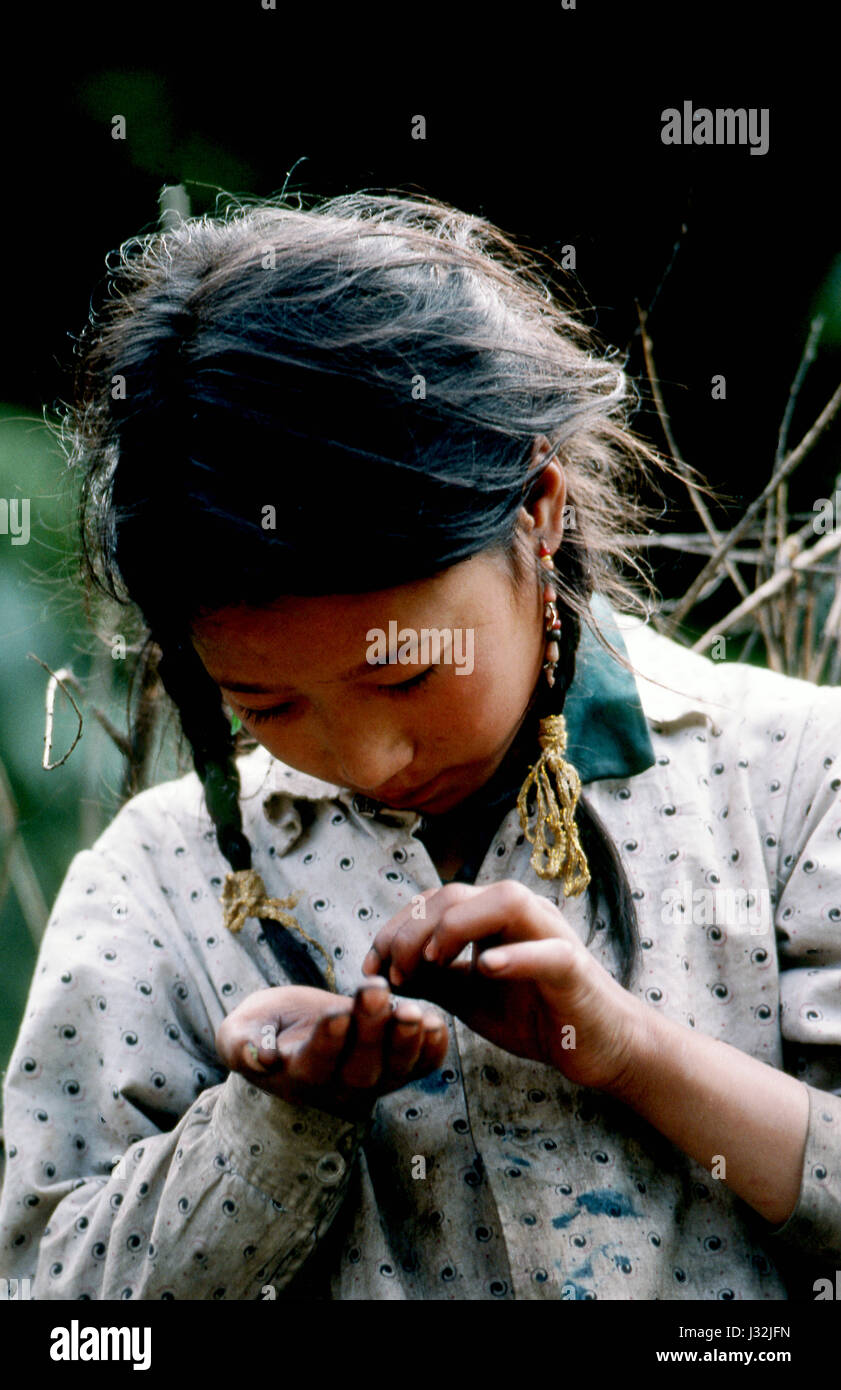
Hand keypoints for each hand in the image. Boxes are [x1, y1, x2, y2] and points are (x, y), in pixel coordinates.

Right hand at [215, 979, 448, 1119]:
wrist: (295, 1036)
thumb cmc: (264, 1029)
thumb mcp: (237, 1033)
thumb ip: (241, 1044)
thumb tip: (260, 1057)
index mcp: (300, 1074)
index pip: (318, 1061)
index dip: (329, 1039)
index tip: (336, 1012)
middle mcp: (340, 1085)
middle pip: (361, 1067)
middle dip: (370, 1028)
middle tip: (375, 990)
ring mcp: (374, 1080)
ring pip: (396, 1069)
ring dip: (407, 1040)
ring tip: (411, 1009)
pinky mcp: (399, 1067)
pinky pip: (421, 1067)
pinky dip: (432, 1050)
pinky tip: (437, 1024)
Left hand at [362, 880, 651, 1093]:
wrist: (597, 1046)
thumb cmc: (535, 1015)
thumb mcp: (470, 997)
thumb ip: (434, 979)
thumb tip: (384, 971)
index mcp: (494, 918)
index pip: (436, 901)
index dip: (396, 928)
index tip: (369, 967)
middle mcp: (521, 914)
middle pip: (459, 894)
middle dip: (414, 929)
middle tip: (391, 971)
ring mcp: (550, 934)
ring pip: (505, 901)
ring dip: (457, 927)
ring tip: (431, 963)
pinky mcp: (573, 968)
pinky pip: (546, 951)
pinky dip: (515, 955)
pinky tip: (484, 969)